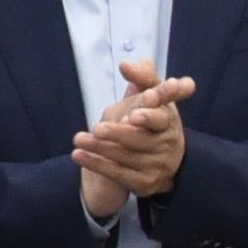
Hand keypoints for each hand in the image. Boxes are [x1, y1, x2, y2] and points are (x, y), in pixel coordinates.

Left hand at [73, 58, 195, 215]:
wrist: (158, 159)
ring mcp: (157, 165)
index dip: (148, 116)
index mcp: (169, 121)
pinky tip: (79, 155)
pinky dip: (97, 164)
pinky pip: (119, 174)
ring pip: (127, 157)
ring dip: (101, 148)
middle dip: (119, 134)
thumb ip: (142, 77)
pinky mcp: (145, 183)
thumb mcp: (151, 95)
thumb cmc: (150, 119)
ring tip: (79, 138)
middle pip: (141, 139)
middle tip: (98, 128)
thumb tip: (128, 65)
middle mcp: (167, 144)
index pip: (161, 118)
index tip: (134, 113)